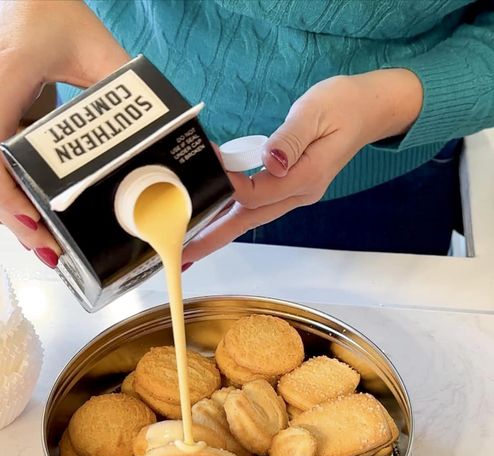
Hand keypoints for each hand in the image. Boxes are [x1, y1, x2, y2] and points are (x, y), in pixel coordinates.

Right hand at [0, 0, 128, 264]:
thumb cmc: (50, 10)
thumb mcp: (97, 45)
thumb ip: (129, 86)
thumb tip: (175, 127)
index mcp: (3, 76)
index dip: (4, 190)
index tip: (33, 224)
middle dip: (14, 219)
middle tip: (51, 253)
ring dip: (13, 213)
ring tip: (49, 246)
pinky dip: (15, 194)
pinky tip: (40, 217)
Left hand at [183, 69, 422, 262]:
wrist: (368, 110)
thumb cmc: (343, 105)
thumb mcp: (315, 112)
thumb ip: (290, 139)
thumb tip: (270, 161)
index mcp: (306, 177)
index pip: (257, 192)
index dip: (228, 184)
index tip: (206, 170)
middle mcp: (299, 193)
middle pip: (248, 220)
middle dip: (214, 237)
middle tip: (184, 254)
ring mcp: (295, 194)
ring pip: (250, 218)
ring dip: (219, 232)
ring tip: (190, 246)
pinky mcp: (290, 188)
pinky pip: (257, 206)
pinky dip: (232, 214)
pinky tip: (213, 219)